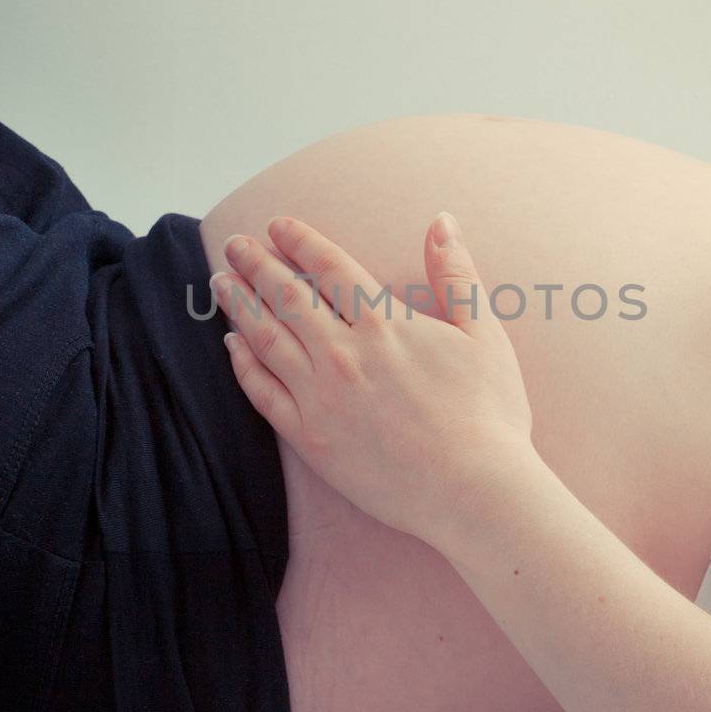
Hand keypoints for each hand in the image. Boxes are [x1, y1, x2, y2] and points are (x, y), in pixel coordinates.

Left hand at [208, 211, 536, 545]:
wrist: (473, 490)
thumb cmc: (489, 414)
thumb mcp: (484, 334)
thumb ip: (457, 275)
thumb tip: (443, 221)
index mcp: (383, 323)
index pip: (329, 267)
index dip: (299, 241)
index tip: (277, 226)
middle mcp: (342, 353)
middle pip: (286, 296)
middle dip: (256, 264)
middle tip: (234, 244)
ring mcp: (320, 396)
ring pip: (265, 338)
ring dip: (239, 304)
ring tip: (221, 282)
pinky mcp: (309, 438)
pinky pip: (262, 393)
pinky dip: (242, 364)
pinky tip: (232, 345)